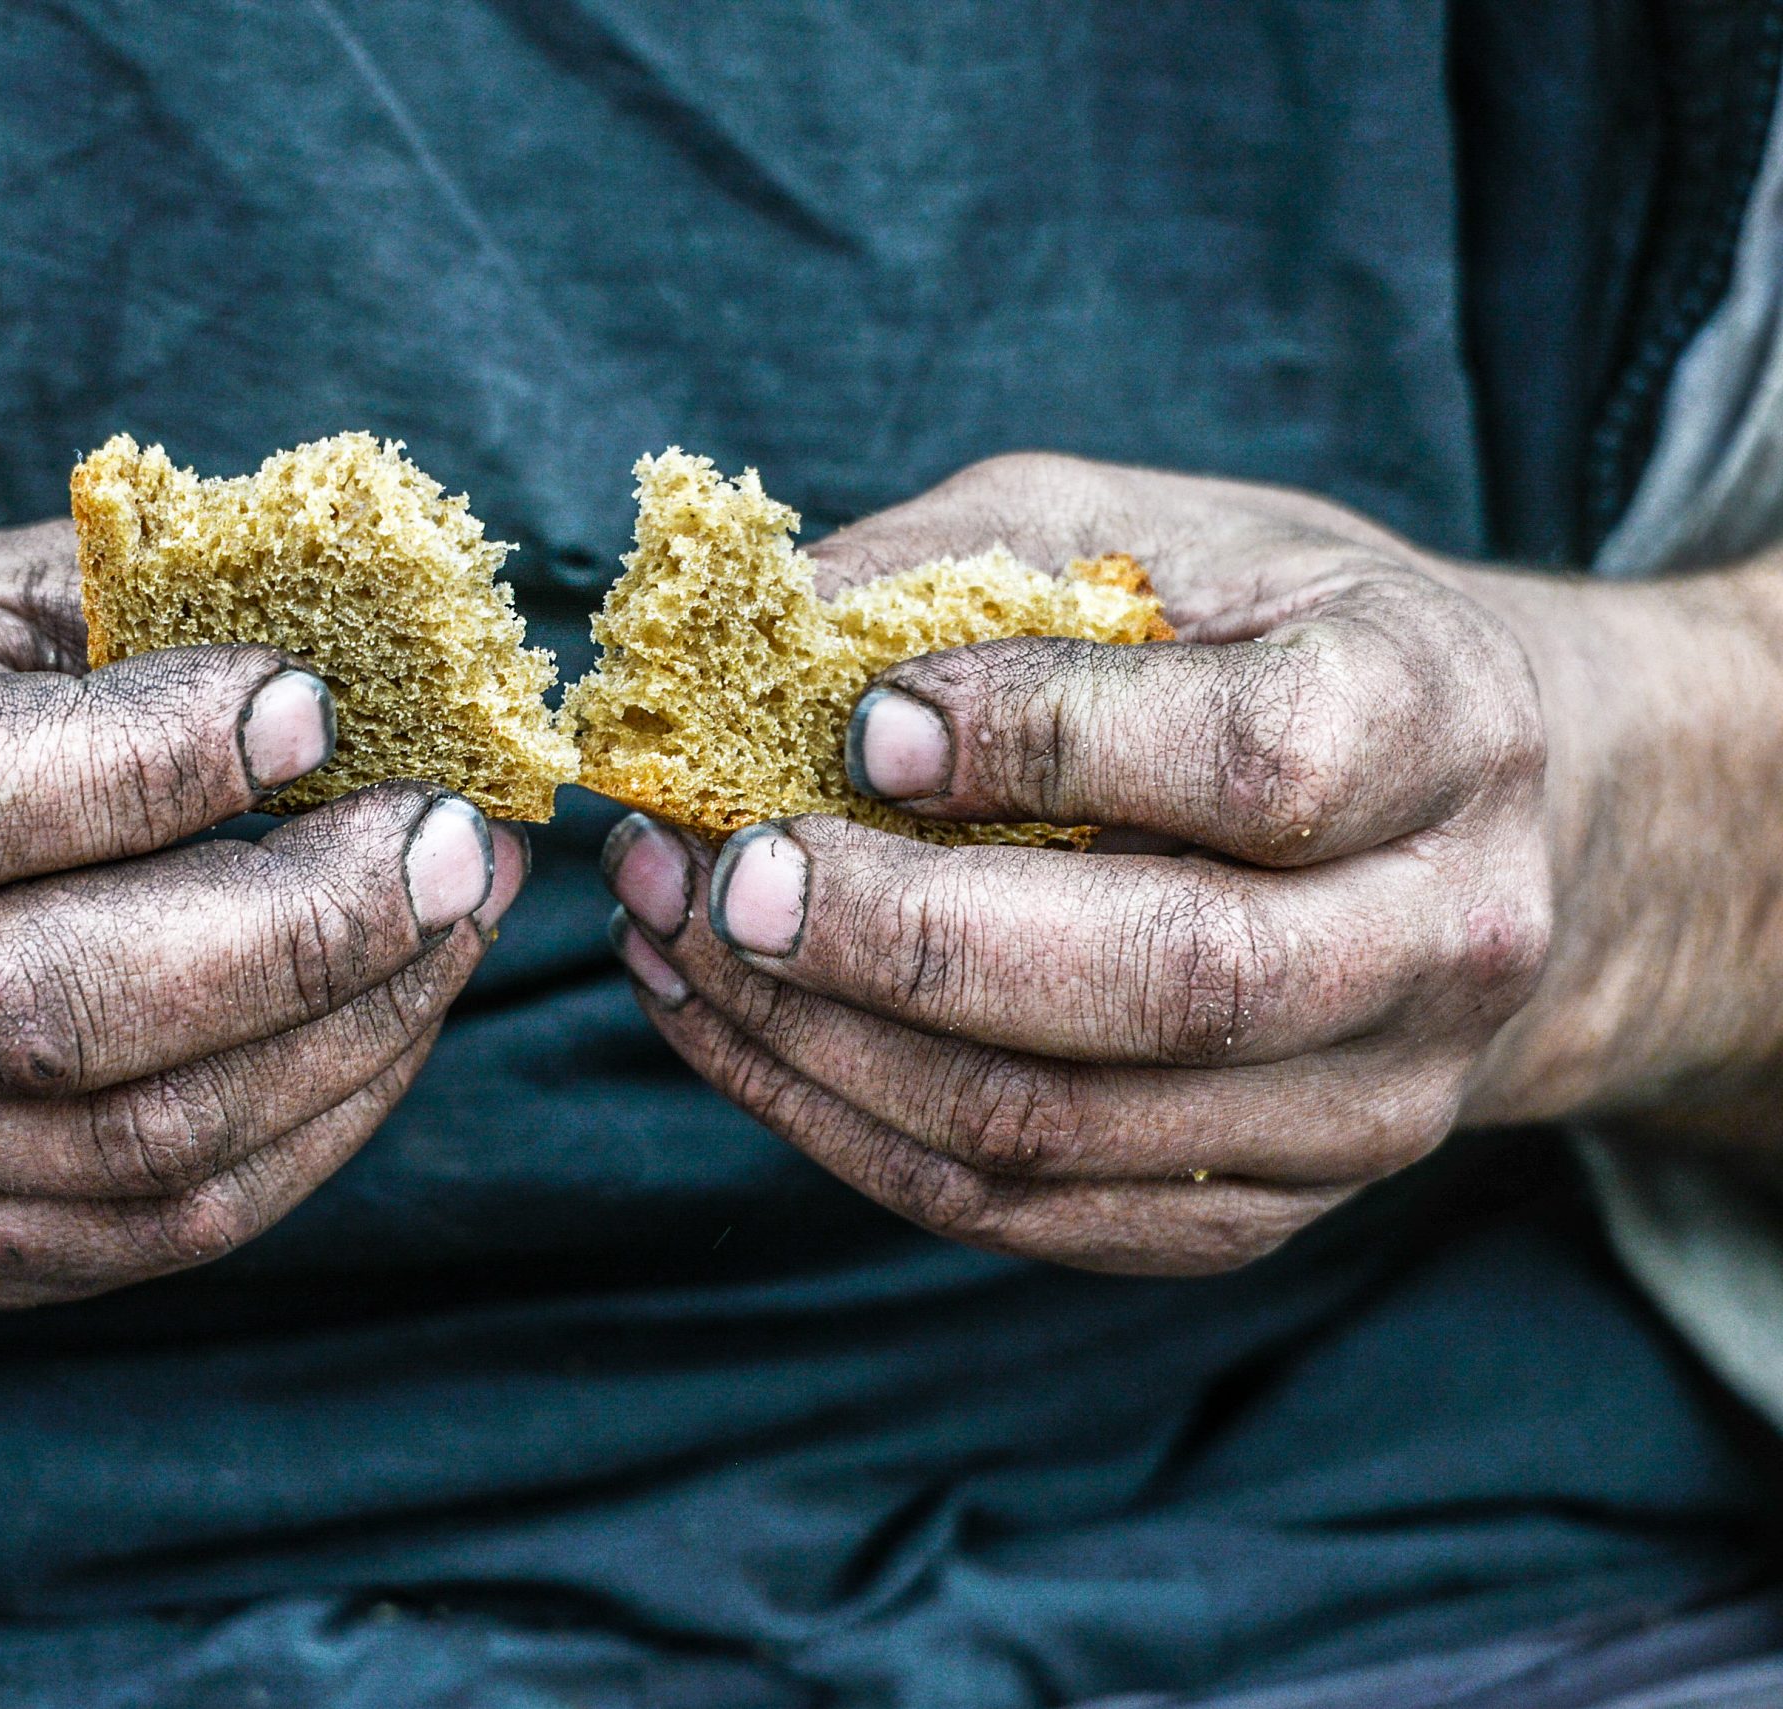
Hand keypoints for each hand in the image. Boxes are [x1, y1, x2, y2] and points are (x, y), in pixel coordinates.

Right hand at [0, 522, 527, 1304]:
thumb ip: (114, 592)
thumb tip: (370, 608)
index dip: (149, 763)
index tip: (319, 701)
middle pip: (42, 1011)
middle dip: (303, 931)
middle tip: (458, 842)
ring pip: (126, 1149)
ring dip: (344, 1037)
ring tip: (456, 920)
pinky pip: (150, 1234)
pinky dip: (309, 1132)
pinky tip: (387, 1024)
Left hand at [602, 454, 1553, 1273]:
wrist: (1480, 826)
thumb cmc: (1272, 641)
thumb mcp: (1151, 532)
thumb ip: (966, 563)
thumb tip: (753, 626)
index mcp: (1436, 724)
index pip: (1253, 764)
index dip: (1044, 744)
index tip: (863, 726)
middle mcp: (1440, 938)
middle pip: (1168, 983)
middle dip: (902, 940)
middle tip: (718, 874)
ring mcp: (1362, 1106)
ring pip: (1061, 1128)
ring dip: (825, 1046)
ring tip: (674, 938)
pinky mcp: (1261, 1208)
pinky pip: (1025, 1209)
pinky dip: (846, 1126)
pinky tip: (735, 1027)